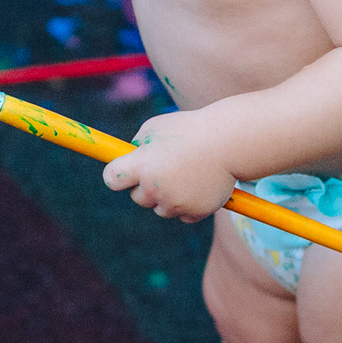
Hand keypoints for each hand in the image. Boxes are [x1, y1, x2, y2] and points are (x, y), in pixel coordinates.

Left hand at [102, 108, 236, 221]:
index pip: (112, 179)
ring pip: (160, 208)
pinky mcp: (195, 212)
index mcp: (141, 166)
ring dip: (167, 196)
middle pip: (137, 197)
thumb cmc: (190, 129)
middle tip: (163, 167)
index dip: (116, 175)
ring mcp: (175, 203)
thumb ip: (139, 145)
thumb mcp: (156, 127)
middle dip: (145, 185)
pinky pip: (182, 214)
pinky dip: (187, 203)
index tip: (122, 172)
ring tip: (185, 172)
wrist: (229, 141)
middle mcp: (154, 188)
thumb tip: (128, 159)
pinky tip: (198, 184)